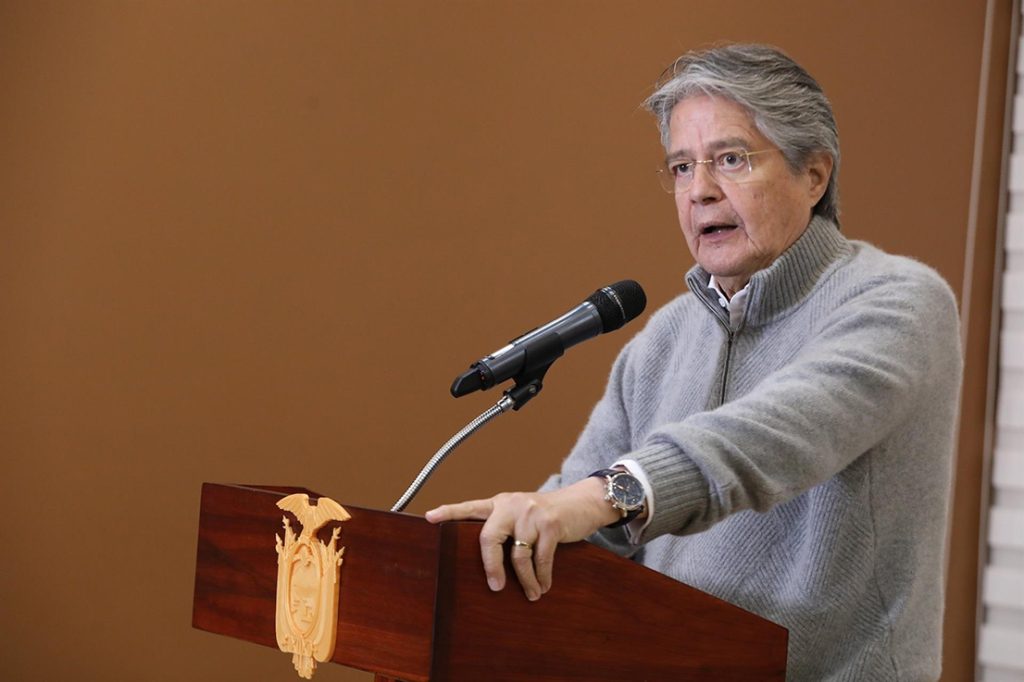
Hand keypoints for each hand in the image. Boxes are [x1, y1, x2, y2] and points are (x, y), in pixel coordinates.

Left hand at [425, 477, 617, 600]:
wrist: (583, 502)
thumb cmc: (546, 516)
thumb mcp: (522, 514)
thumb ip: (506, 528)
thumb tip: (489, 565)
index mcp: (500, 504)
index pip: (470, 508)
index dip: (449, 512)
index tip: (429, 518)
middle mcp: (511, 505)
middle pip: (489, 538)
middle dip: (491, 567)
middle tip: (495, 587)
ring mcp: (532, 514)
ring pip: (519, 556)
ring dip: (526, 580)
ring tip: (531, 594)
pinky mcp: (551, 524)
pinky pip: (542, 558)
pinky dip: (543, 577)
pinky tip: (544, 586)